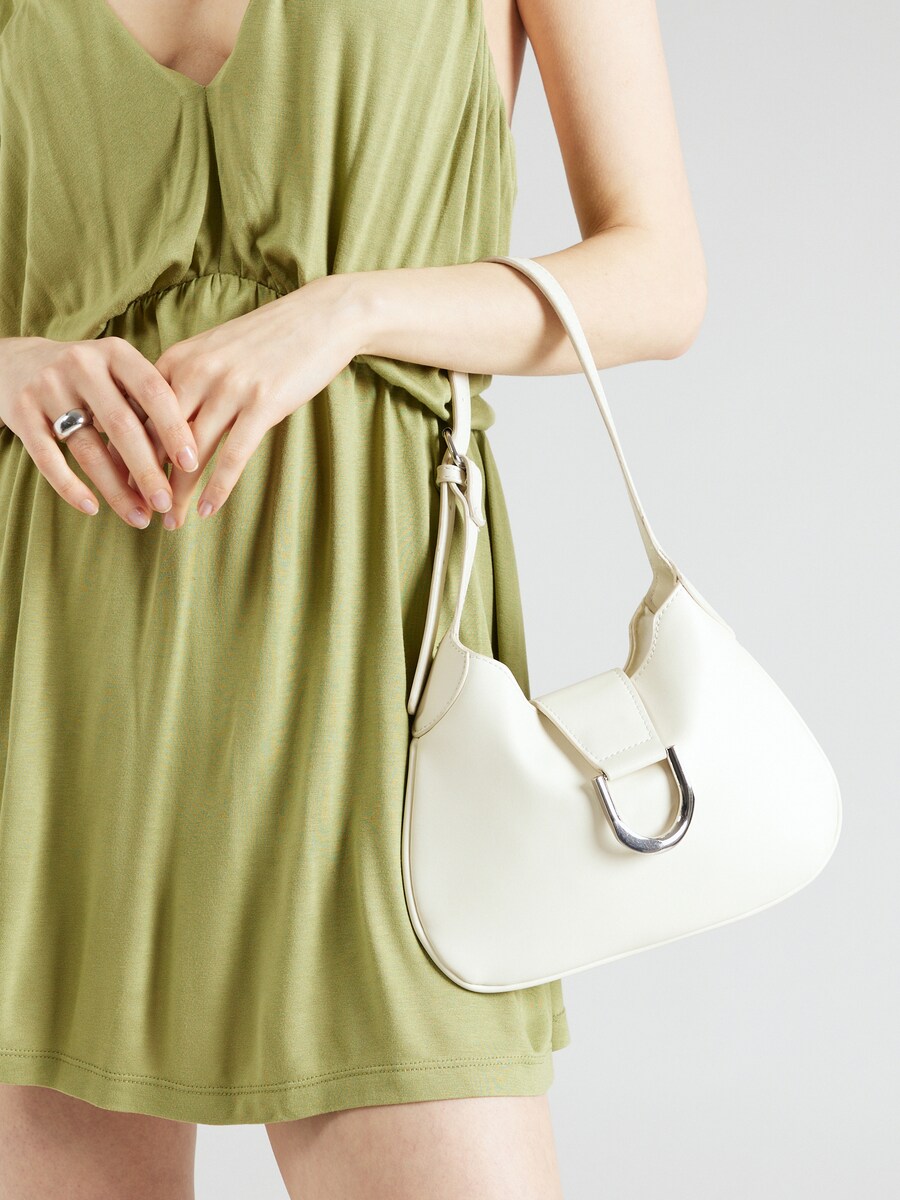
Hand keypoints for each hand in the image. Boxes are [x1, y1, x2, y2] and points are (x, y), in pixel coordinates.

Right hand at [0, 335, 200, 526]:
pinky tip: (92, 508)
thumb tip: (188, 461)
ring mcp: (48, 387)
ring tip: (139, 518)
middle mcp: (82, 364)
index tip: (191, 465)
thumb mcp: (119, 374)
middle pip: (122, 425)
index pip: (153, 392)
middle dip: (148, 470)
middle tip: (166, 504)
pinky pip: (48, 458)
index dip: (174, 430)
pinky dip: (70, 487)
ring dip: (116, 489)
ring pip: (88, 448)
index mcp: (116, 353)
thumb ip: (148, 404)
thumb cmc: (90, 379)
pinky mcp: (21, 412)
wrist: (18, 363)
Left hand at [147, 273, 369, 528]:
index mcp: (179, 359)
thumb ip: (188, 381)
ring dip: (179, 492)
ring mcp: (230, 387)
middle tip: (138, 510)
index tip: (120, 482)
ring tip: (172, 522)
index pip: (141, 414)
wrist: (321, 317)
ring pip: (192, 452)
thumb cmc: (269, 339)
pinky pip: (233, 454)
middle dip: (146, 479)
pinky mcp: (262, 403)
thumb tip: (165, 422)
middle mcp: (197, 372)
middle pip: (160, 437)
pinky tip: (209, 509)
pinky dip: (218, 486)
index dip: (127, 452)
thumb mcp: (216, 351)